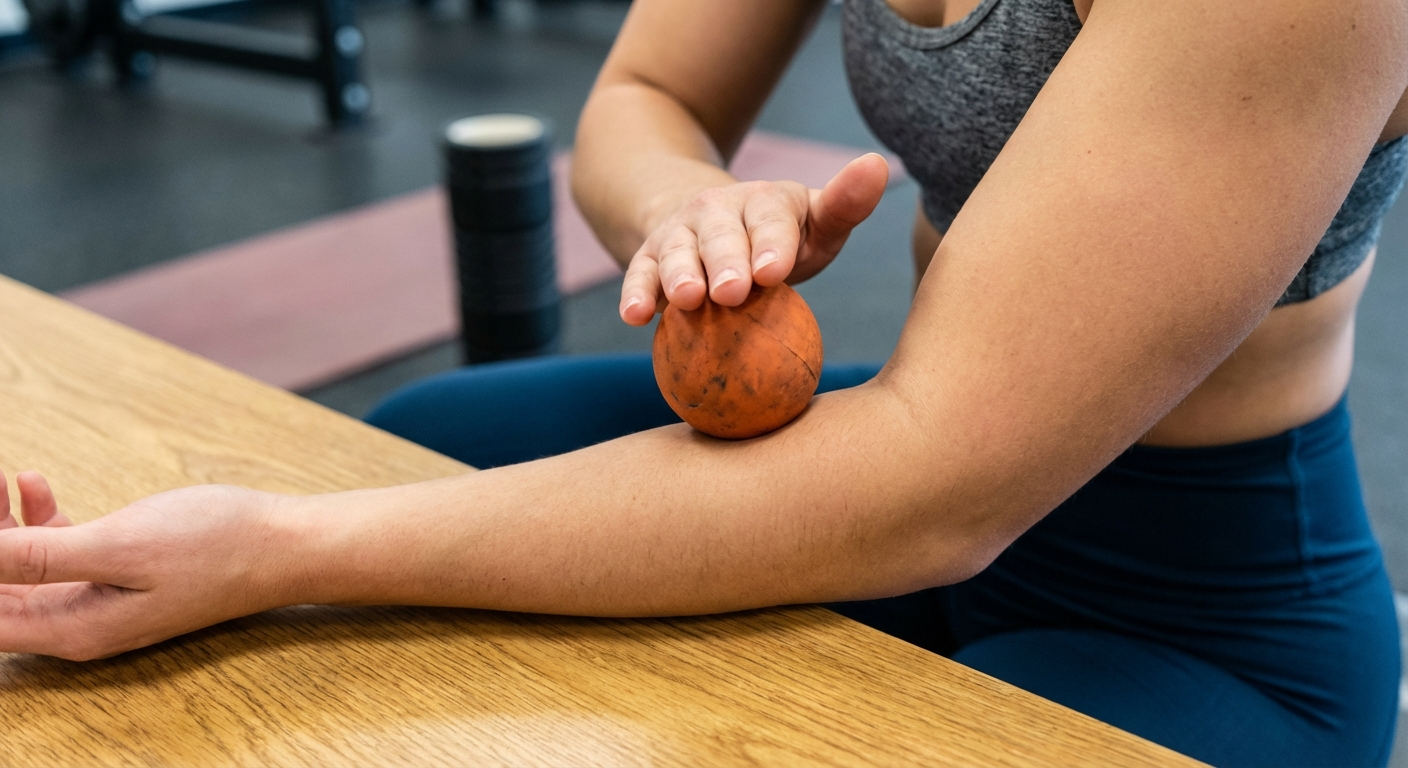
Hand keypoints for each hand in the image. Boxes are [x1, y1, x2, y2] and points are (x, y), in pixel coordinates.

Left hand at [0, 470, 291, 659]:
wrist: (283, 544)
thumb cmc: (215, 546)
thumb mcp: (120, 547)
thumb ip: (38, 558)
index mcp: (72, 629)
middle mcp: (78, 624)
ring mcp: (98, 599)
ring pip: (20, 569)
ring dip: (1, 527)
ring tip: (0, 478)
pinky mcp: (119, 573)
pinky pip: (57, 552)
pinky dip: (37, 520)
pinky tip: (34, 485)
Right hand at [619, 152, 889, 325]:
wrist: (707, 224)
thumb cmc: (777, 238)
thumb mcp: (814, 223)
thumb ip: (844, 205)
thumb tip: (880, 164)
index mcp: (765, 202)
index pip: (771, 220)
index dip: (771, 244)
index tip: (774, 271)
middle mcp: (717, 211)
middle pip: (721, 236)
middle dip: (725, 262)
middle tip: (732, 292)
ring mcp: (679, 234)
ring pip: (677, 253)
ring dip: (680, 276)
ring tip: (687, 300)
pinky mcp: (648, 259)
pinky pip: (639, 274)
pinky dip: (636, 293)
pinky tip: (636, 316)